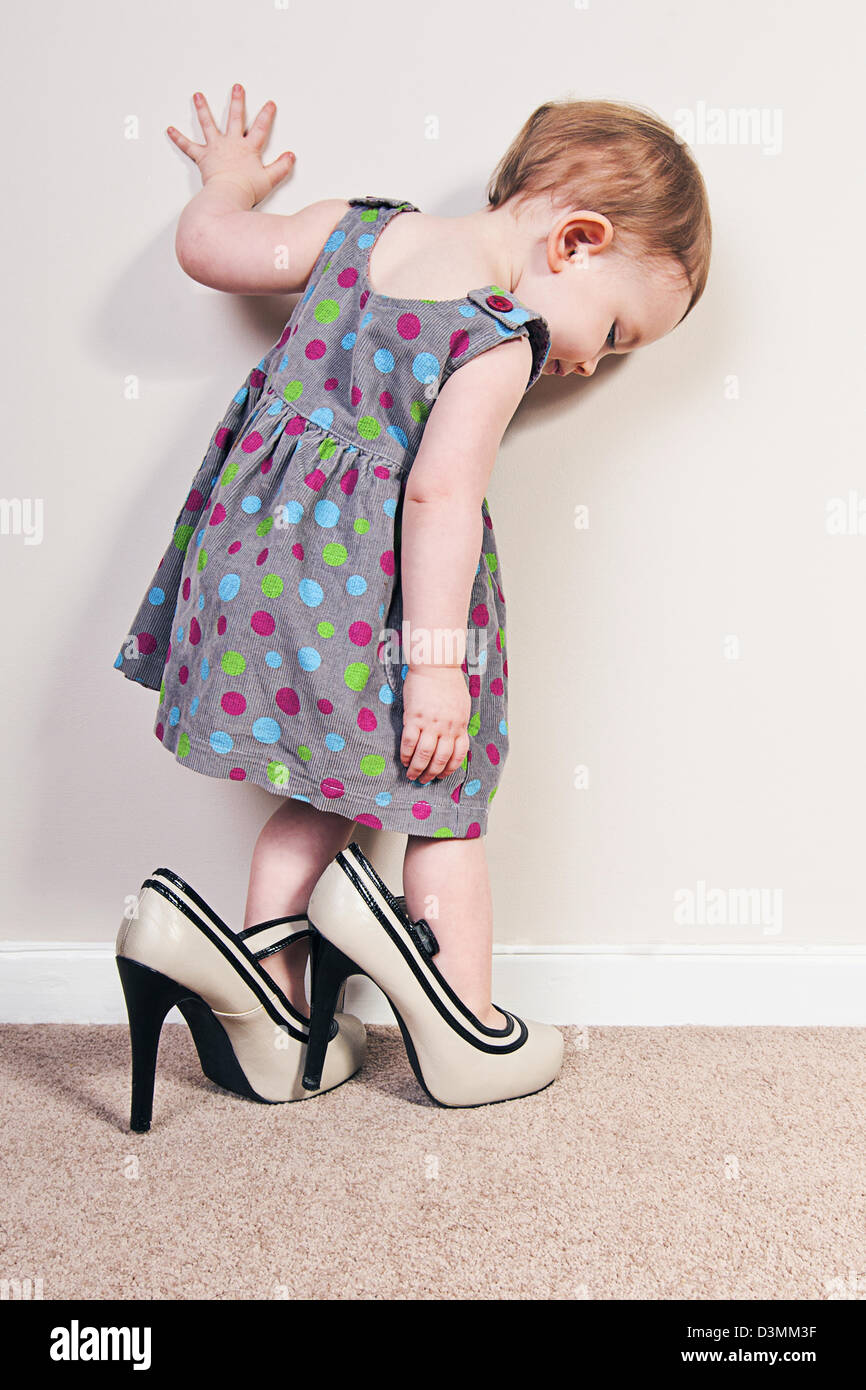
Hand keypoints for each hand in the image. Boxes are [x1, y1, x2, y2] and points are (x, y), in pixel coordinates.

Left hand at [167, 82, 294, 204]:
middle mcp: (231, 143)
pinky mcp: (203, 157)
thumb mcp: (269, 179)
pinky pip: (188, 146)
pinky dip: (178, 138)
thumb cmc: (246, 189)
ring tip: (198, 96)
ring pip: (208, 124)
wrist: (228, 194)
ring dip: (203, 109)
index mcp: (248, 148)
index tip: (269, 104)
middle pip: (235, 118)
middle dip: (237, 101)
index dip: (266, 115)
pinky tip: (170, 130)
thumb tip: (290, 157)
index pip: (260, 128)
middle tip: (236, 87)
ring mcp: (216, 148)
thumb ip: (281, 167)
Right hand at [400, 666, 470, 784]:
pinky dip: (406, 754)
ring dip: (417, 769)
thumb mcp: (461, 705)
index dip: (449, 769)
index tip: (442, 775)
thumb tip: (453, 736)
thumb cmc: (448, 682)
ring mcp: (431, 724)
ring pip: (425, 755)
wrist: (435, 665)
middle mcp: (447, 728)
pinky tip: (403, 760)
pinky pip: (409, 742)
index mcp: (460, 725)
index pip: (458, 755)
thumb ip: (457, 722)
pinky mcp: (414, 718)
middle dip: (432, 774)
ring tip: (412, 775)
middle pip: (441, 759)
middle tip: (424, 780)